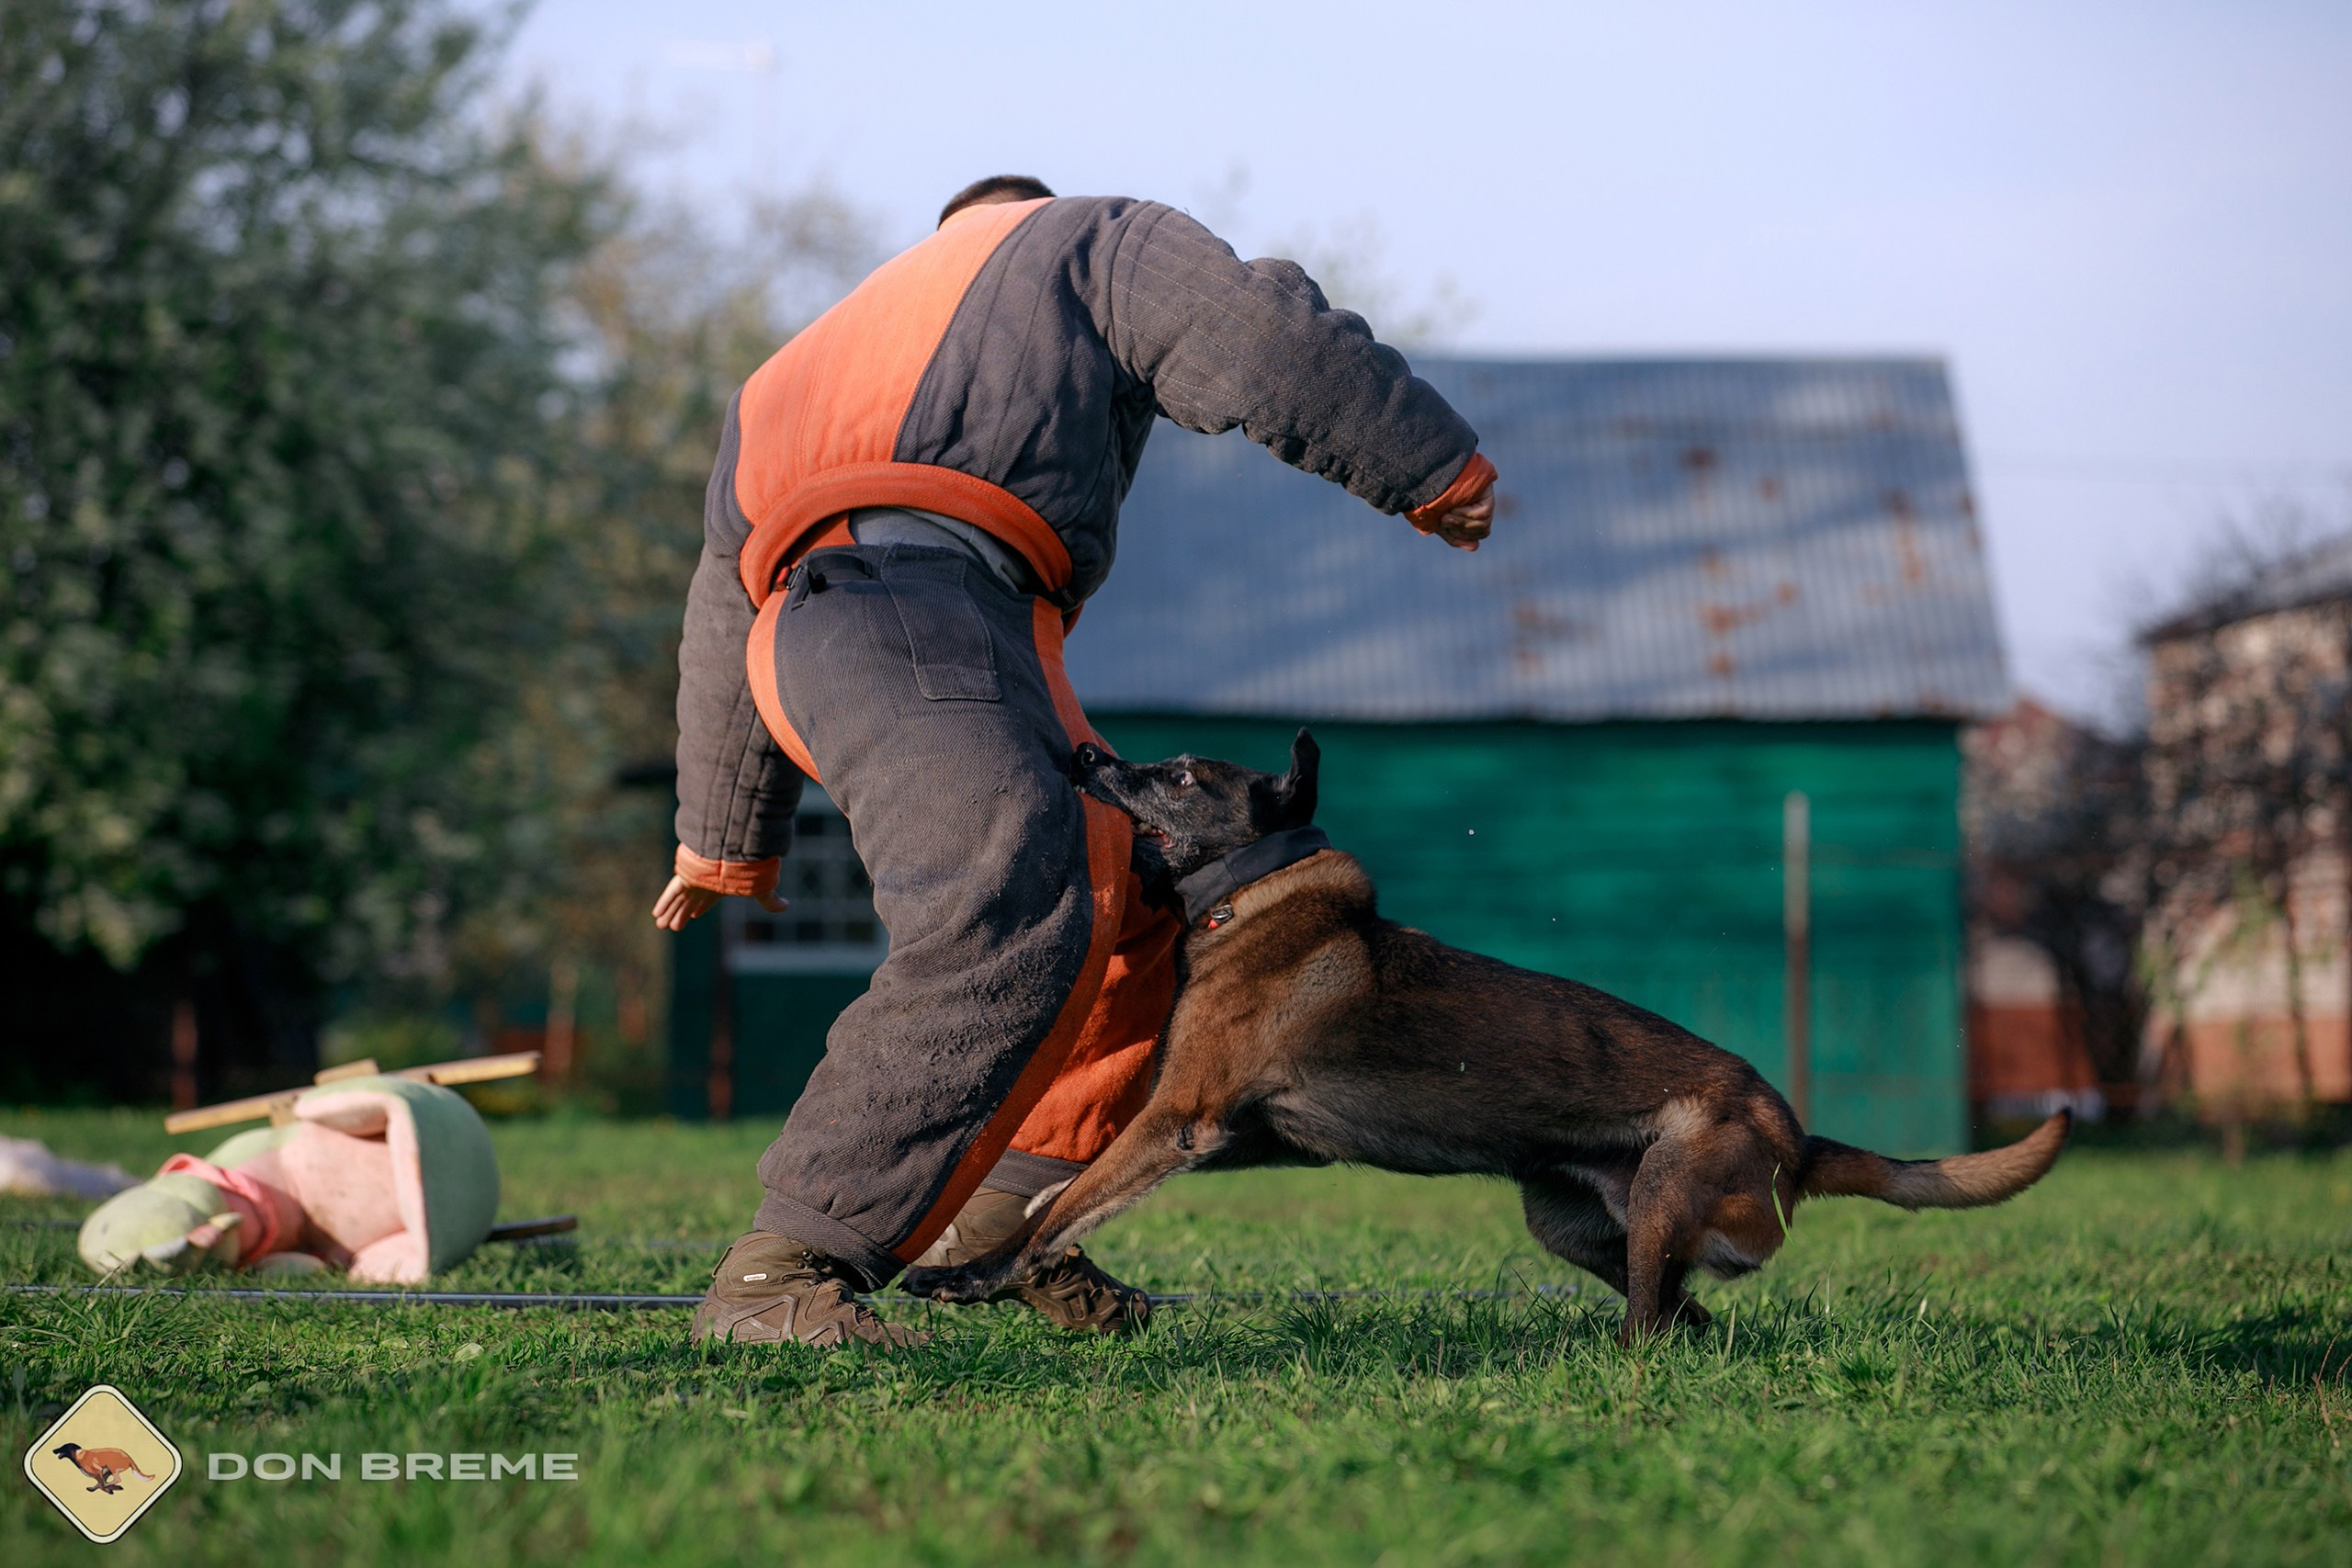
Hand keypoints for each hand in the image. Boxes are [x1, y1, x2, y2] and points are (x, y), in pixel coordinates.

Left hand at [651, 875, 787, 931]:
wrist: (740, 849)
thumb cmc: (753, 868)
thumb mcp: (763, 888)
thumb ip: (771, 900)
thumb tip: (787, 907)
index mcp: (722, 884)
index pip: (709, 899)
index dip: (702, 907)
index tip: (694, 915)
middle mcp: (707, 881)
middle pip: (692, 901)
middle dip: (683, 913)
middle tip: (674, 925)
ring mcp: (695, 878)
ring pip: (680, 899)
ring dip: (671, 913)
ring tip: (661, 925)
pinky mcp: (686, 876)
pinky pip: (672, 892)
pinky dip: (664, 903)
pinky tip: (656, 914)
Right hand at [1426, 481, 1494, 550]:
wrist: (1425, 473)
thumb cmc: (1428, 497)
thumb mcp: (1437, 521)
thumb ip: (1453, 536)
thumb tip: (1476, 548)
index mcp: (1470, 513)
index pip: (1474, 536)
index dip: (1460, 537)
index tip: (1443, 528)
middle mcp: (1480, 505)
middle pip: (1483, 531)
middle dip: (1462, 531)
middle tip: (1444, 520)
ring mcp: (1485, 497)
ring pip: (1484, 524)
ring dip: (1462, 523)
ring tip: (1446, 514)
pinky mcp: (1486, 489)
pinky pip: (1484, 513)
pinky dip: (1467, 514)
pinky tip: (1455, 506)